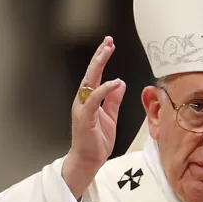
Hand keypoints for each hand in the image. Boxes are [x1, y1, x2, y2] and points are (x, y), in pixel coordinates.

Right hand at [62, 36, 125, 197]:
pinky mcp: (84, 118)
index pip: (95, 75)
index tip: (109, 45)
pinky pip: (93, 100)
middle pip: (90, 73)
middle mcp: (83, 101)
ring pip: (89, 82)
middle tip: (108, 41)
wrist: (88, 160)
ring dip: (98, 65)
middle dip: (99, 56)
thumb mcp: (110, 117)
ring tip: (107, 51)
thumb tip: (120, 84)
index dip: (102, 59)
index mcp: (89, 100)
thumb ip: (113, 100)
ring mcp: (82, 108)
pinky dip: (103, 90)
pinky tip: (113, 82)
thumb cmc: (96, 141)